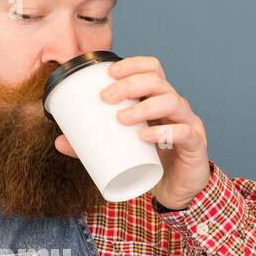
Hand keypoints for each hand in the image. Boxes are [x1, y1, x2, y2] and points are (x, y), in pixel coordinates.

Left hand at [53, 55, 209, 209]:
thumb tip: (59, 141)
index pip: (152, 69)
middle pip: (158, 81)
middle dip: (130, 84)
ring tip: (121, 119)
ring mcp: (189, 123)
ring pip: (172, 102)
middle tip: (105, 98)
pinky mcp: (196, 145)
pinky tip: (146, 135)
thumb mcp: (122, 150)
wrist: (179, 191)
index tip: (108, 73)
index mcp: (159, 100)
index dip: (133, 65)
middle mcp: (176, 106)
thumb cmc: (152, 163)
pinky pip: (184, 132)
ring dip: (144, 106)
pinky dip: (164, 132)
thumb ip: (93, 144)